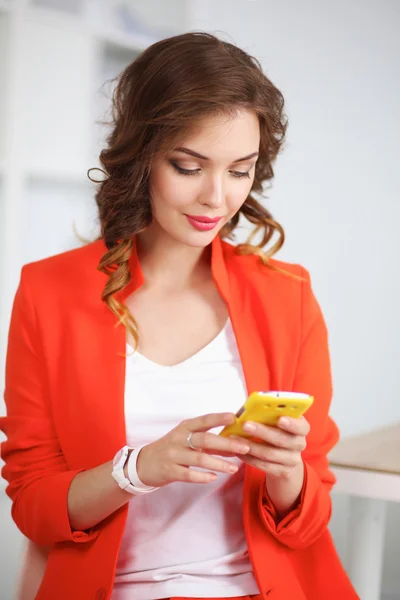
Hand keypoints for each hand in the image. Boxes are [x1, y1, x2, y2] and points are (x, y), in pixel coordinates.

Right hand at [136, 413, 250, 487]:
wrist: (143, 464)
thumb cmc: (171, 449)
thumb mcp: (186, 439)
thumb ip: (208, 441)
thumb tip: (234, 443)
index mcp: (184, 428)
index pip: (203, 420)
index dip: (218, 418)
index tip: (234, 417)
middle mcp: (179, 439)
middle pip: (205, 439)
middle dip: (227, 444)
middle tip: (245, 447)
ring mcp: (173, 455)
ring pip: (199, 459)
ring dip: (219, 463)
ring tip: (234, 468)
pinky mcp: (169, 471)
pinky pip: (189, 475)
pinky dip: (202, 476)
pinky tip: (214, 477)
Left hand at [236, 415, 309, 479]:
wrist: (284, 458)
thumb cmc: (277, 431)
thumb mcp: (278, 421)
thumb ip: (270, 415)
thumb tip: (250, 409)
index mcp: (301, 428)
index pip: (302, 426)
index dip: (291, 423)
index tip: (280, 419)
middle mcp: (300, 444)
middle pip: (282, 439)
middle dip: (262, 432)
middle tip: (245, 425)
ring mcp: (292, 460)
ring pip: (270, 454)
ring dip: (251, 446)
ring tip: (236, 439)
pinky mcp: (282, 472)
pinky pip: (264, 466)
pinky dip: (249, 458)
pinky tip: (239, 452)